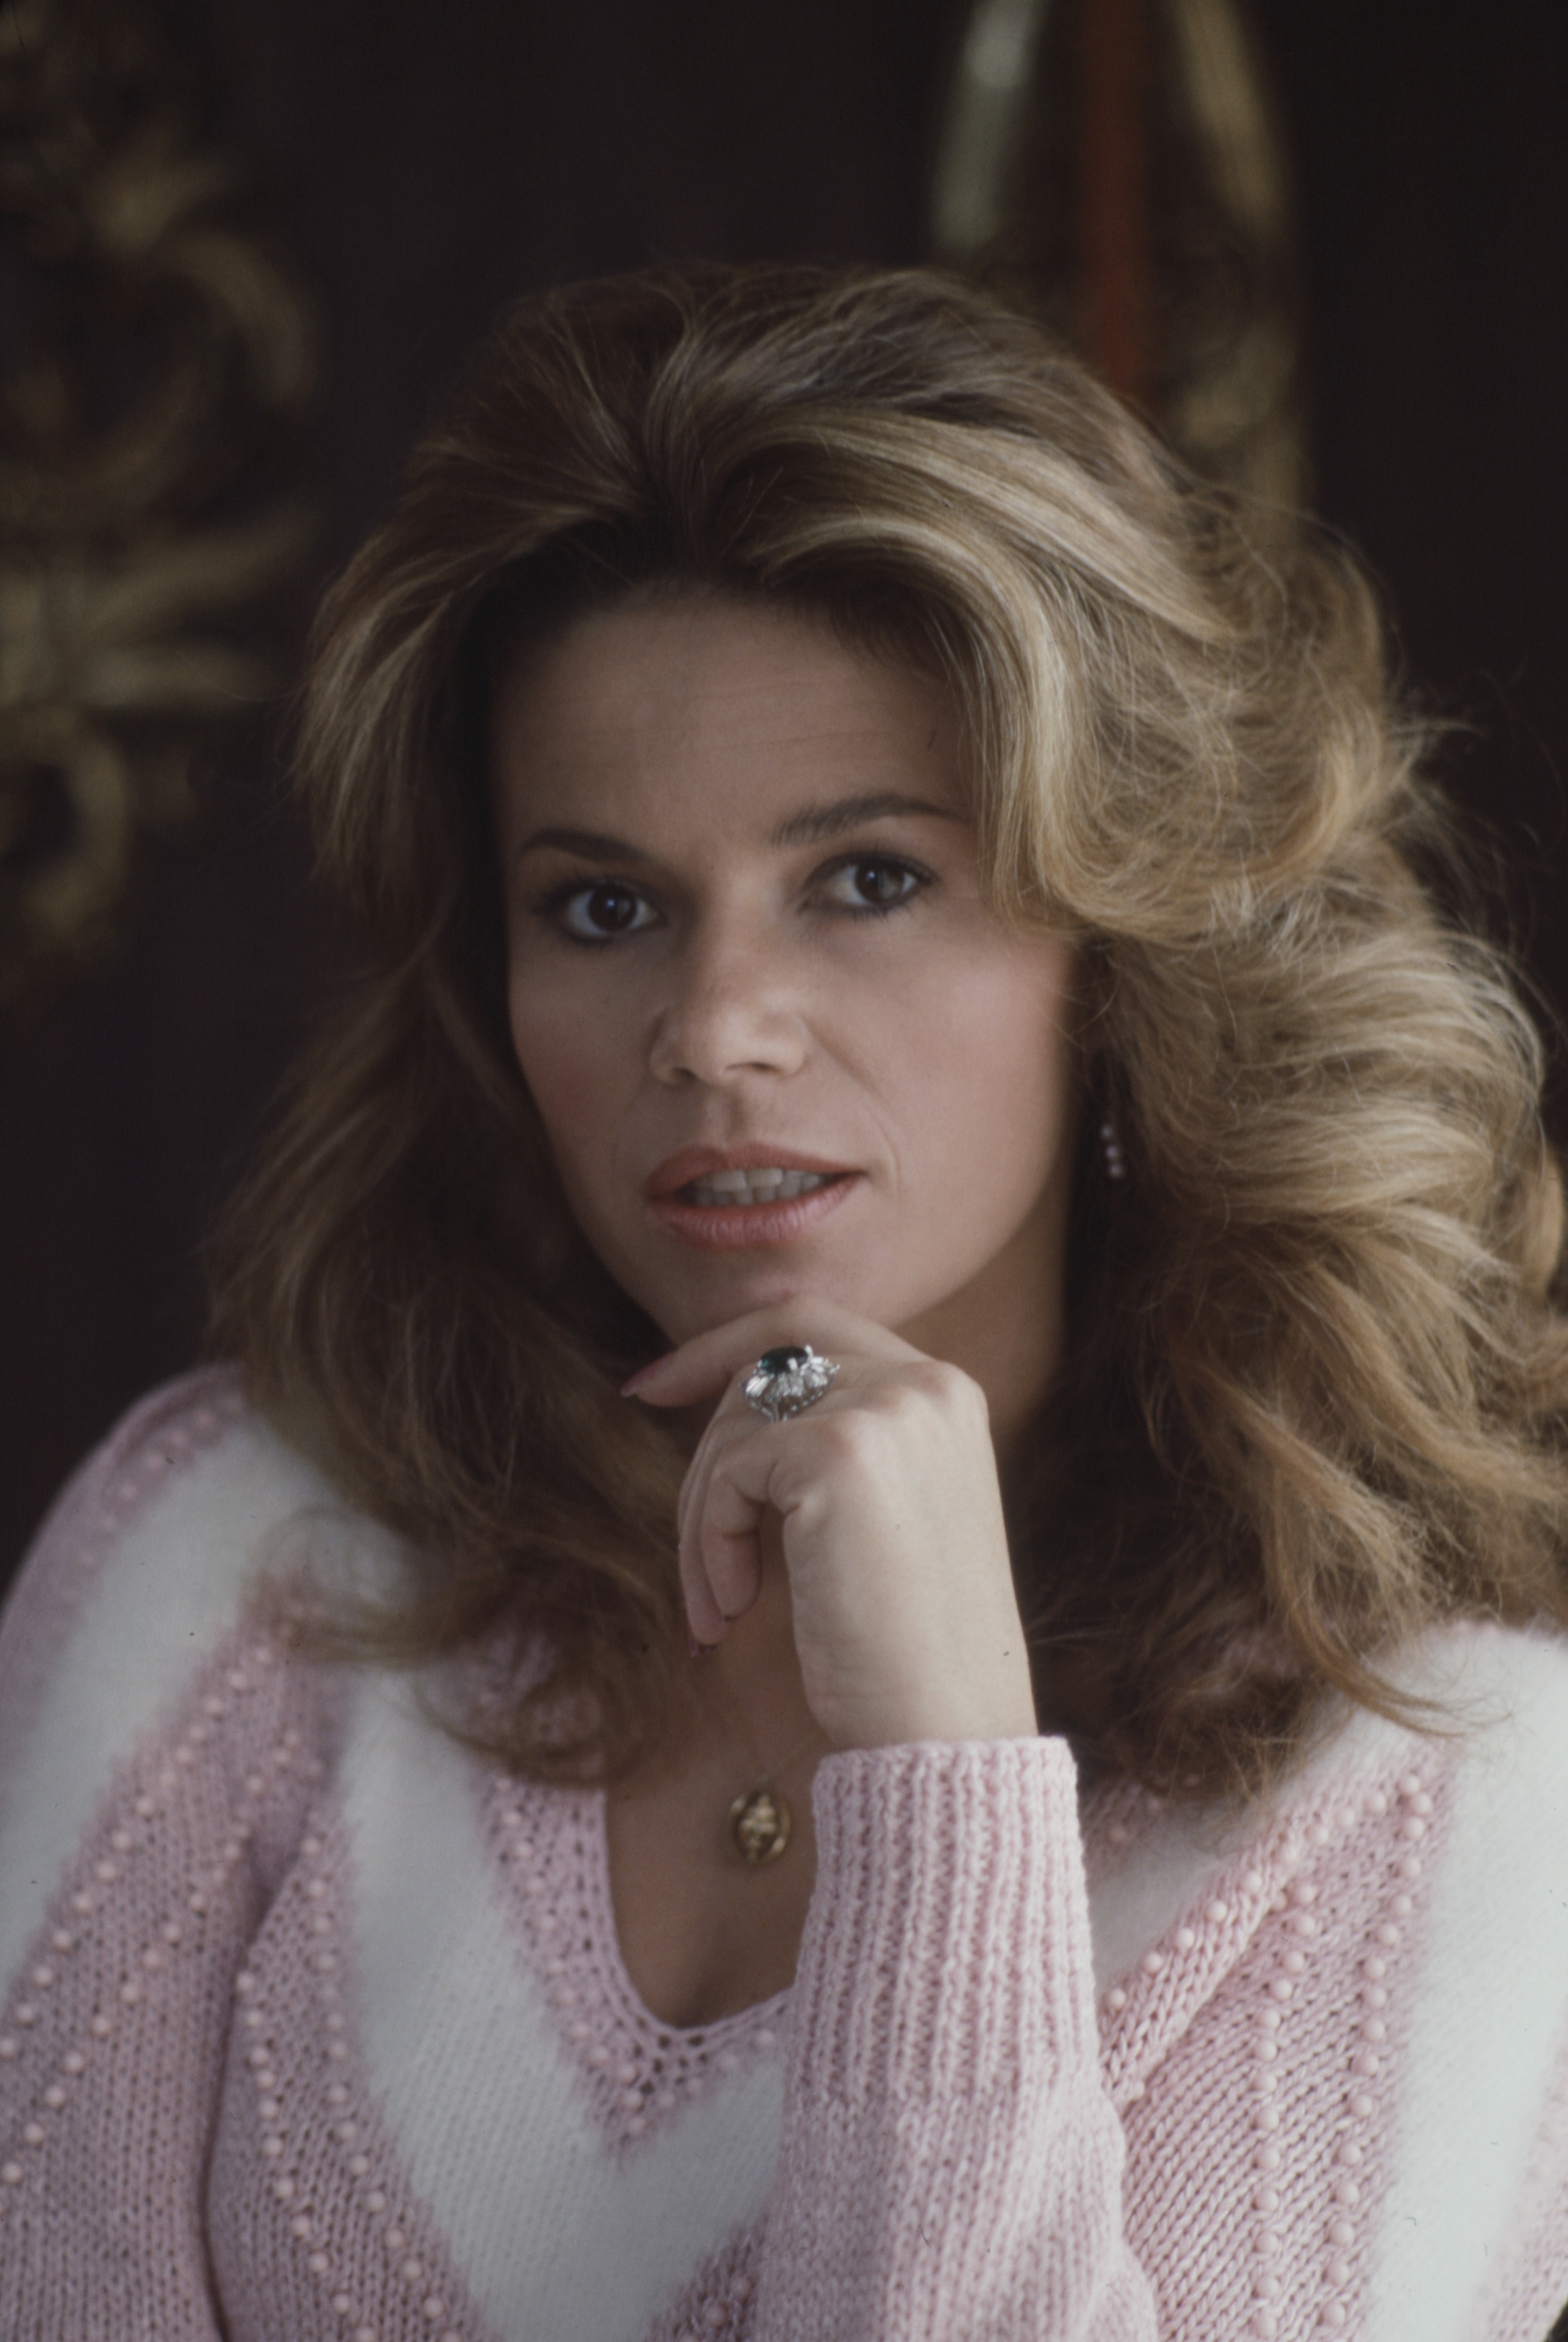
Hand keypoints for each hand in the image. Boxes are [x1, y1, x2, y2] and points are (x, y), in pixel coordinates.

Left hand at [624, 1299, 1037, 1751]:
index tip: (652, 1388)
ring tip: (721, 1607)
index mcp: (945, 1394)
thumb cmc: (907, 1648)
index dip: (722, 1346)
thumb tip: (719, 1401)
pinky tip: (735, 1610)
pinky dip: (709, 1544)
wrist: (945, 1728)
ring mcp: (885, 1411)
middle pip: (760, 1365)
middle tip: (692, 1553)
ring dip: (704, 1520)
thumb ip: (830, 1442)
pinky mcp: (837, 1453)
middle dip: (705, 1455)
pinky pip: (728, 1476)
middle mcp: (925, 1383)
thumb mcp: (881, 1516)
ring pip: (734, 1425)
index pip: (811, 1324)